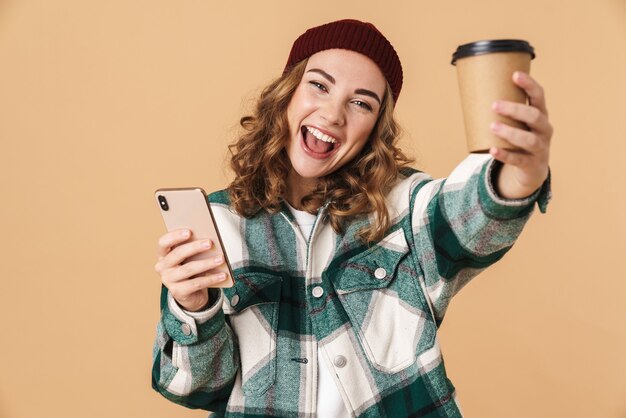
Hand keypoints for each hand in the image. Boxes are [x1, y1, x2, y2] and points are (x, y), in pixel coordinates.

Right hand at [154, 229, 225, 311]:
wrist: (189, 293)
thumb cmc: (189, 268)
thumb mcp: (189, 257)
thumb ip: (193, 248)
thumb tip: (208, 240)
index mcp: (163, 254)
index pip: (163, 242)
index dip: (175, 236)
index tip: (189, 231)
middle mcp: (162, 267)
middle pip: (178, 254)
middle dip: (195, 247)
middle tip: (209, 243)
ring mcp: (169, 280)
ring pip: (188, 269)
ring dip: (207, 263)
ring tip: (220, 259)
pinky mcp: (178, 292)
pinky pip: (196, 284)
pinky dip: (211, 278)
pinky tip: (222, 275)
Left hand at [489, 71, 552, 198]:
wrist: (531, 169)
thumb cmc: (521, 138)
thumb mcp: (518, 123)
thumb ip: (504, 111)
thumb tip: (473, 91)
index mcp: (541, 115)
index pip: (539, 96)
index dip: (529, 85)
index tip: (514, 75)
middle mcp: (544, 130)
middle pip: (535, 117)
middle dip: (515, 110)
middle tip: (494, 105)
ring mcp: (540, 148)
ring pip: (529, 140)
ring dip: (510, 132)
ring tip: (492, 126)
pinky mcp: (531, 165)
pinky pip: (518, 160)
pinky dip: (505, 155)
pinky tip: (493, 150)